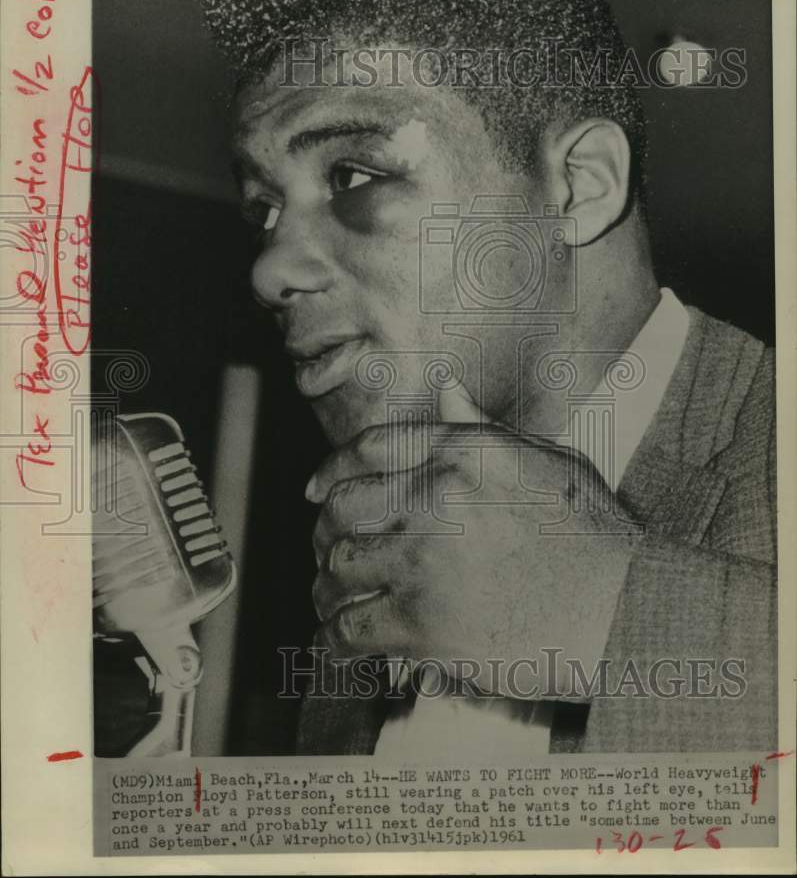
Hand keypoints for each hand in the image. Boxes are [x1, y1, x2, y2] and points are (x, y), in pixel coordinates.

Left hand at [306, 386, 634, 695]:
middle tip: (327, 548)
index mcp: (464, 455)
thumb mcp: (550, 461)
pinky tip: (338, 640)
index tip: (316, 489)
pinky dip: (333, 636)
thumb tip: (447, 392)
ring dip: (326, 584)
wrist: (625, 613)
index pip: (369, 449)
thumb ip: (485, 429)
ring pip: (337, 567)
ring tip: (330, 596)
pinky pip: (350, 628)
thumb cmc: (595, 536)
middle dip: (325, 529)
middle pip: (342, 507)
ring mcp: (425, 564)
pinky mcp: (424, 627)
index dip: (331, 469)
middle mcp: (436, 500)